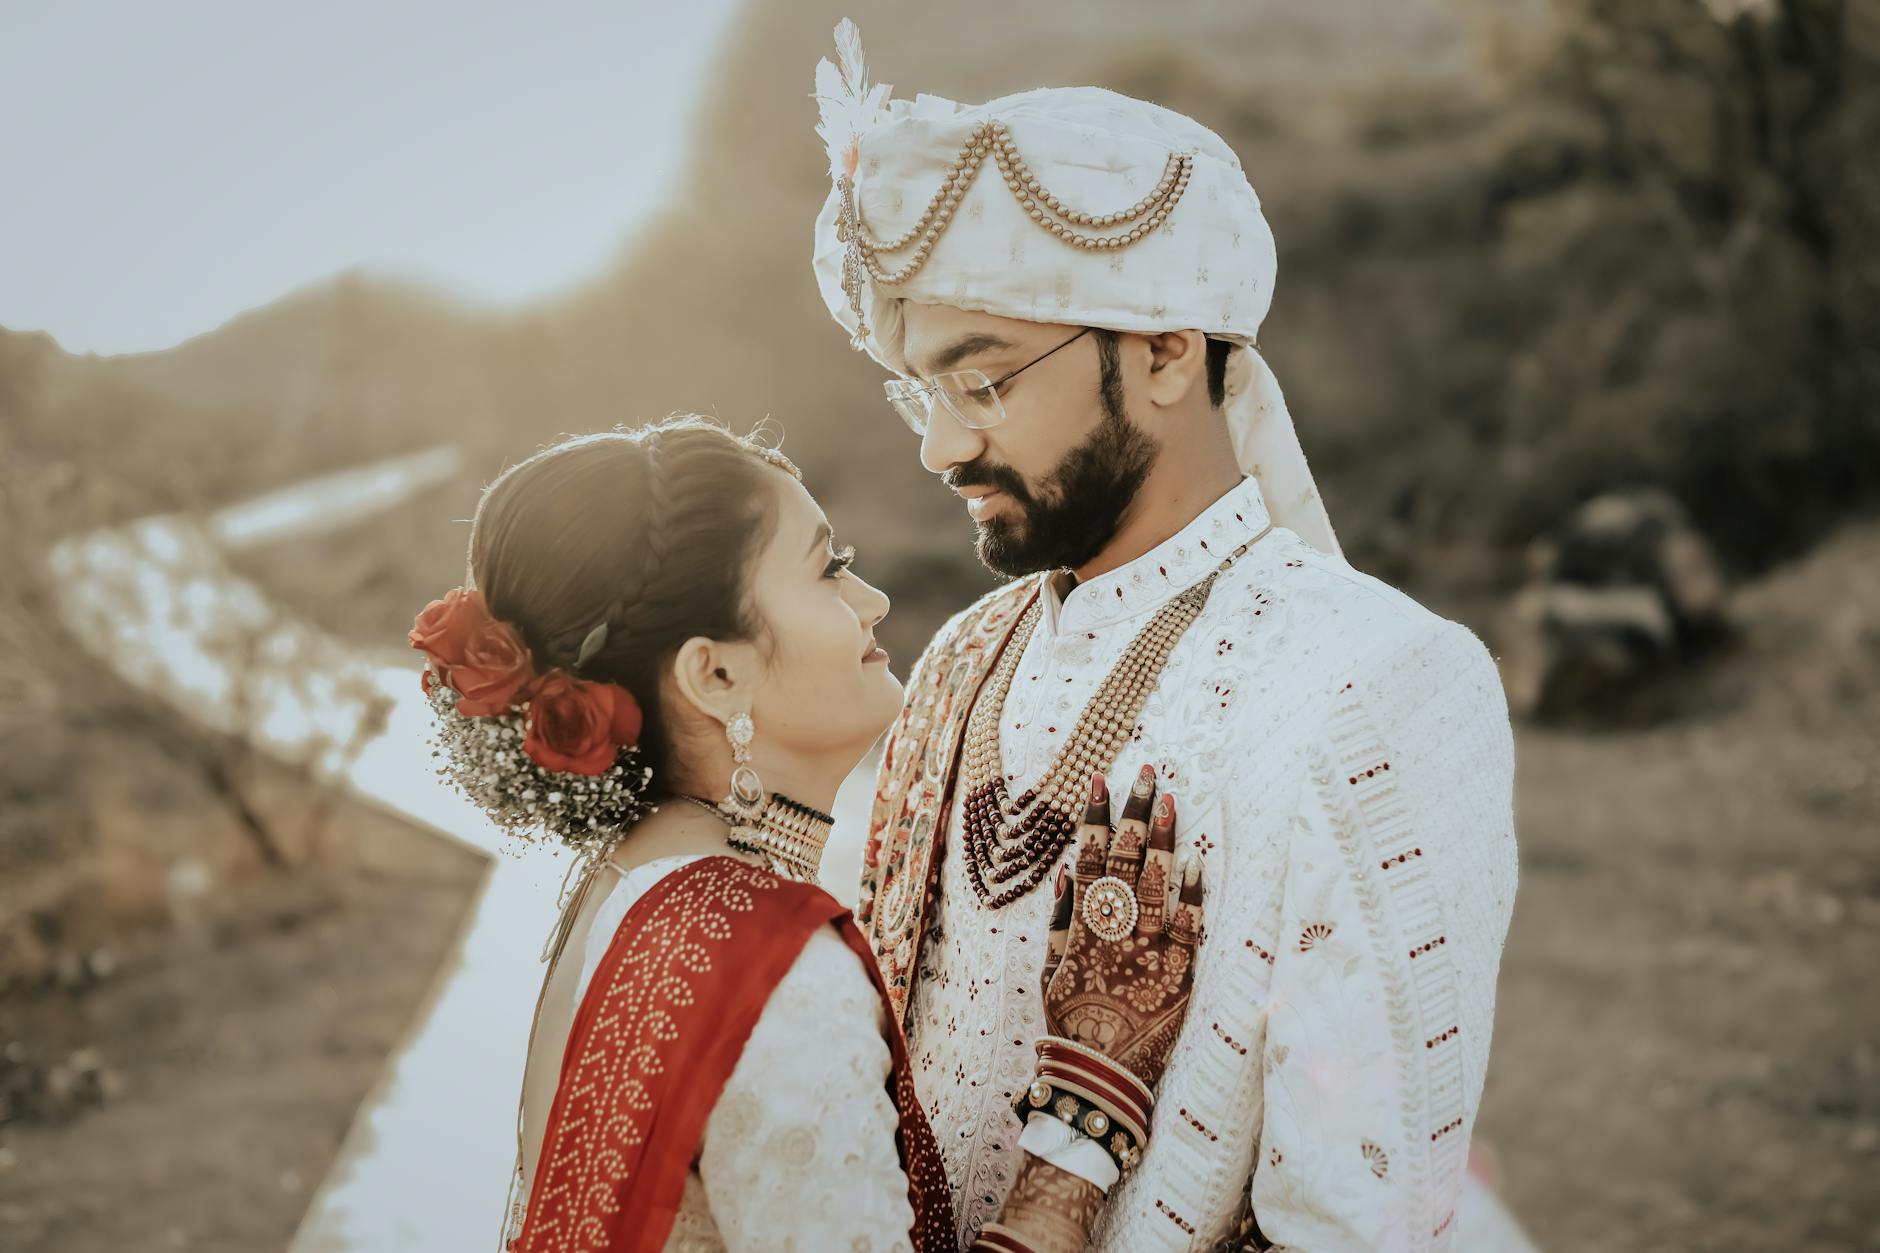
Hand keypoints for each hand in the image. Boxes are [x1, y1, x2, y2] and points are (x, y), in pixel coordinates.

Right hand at [1039, 765, 1202, 1091]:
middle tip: (1147, 772)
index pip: (1088, 856)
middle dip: (1134, 811)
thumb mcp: (1049, 971)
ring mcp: (1148, 950)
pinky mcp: (1179, 974)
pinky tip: (1199, 861)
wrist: (1099, 1076)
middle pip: (1124, 858)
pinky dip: (1193, 894)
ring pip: (1156, 883)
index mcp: (1081, 925)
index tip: (1099, 780)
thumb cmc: (1070, 1023)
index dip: (1094, 816)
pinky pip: (1190, 926)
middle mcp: (1114, 930)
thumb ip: (1058, 921)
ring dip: (1164, 839)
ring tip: (1170, 799)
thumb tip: (1066, 873)